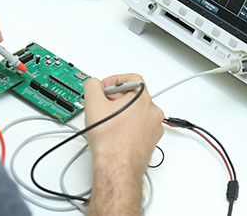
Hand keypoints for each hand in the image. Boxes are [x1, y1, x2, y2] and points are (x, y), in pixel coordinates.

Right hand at [83, 74, 163, 214]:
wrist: (117, 167)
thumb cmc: (111, 141)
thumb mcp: (93, 103)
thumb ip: (92, 86)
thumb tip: (93, 84)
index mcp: (143, 99)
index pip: (132, 79)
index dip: (115, 80)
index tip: (105, 87)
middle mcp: (153, 112)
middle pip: (135, 96)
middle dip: (117, 98)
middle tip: (103, 105)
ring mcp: (154, 128)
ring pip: (137, 113)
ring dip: (123, 113)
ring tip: (108, 122)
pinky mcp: (151, 142)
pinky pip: (140, 128)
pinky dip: (128, 127)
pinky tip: (115, 134)